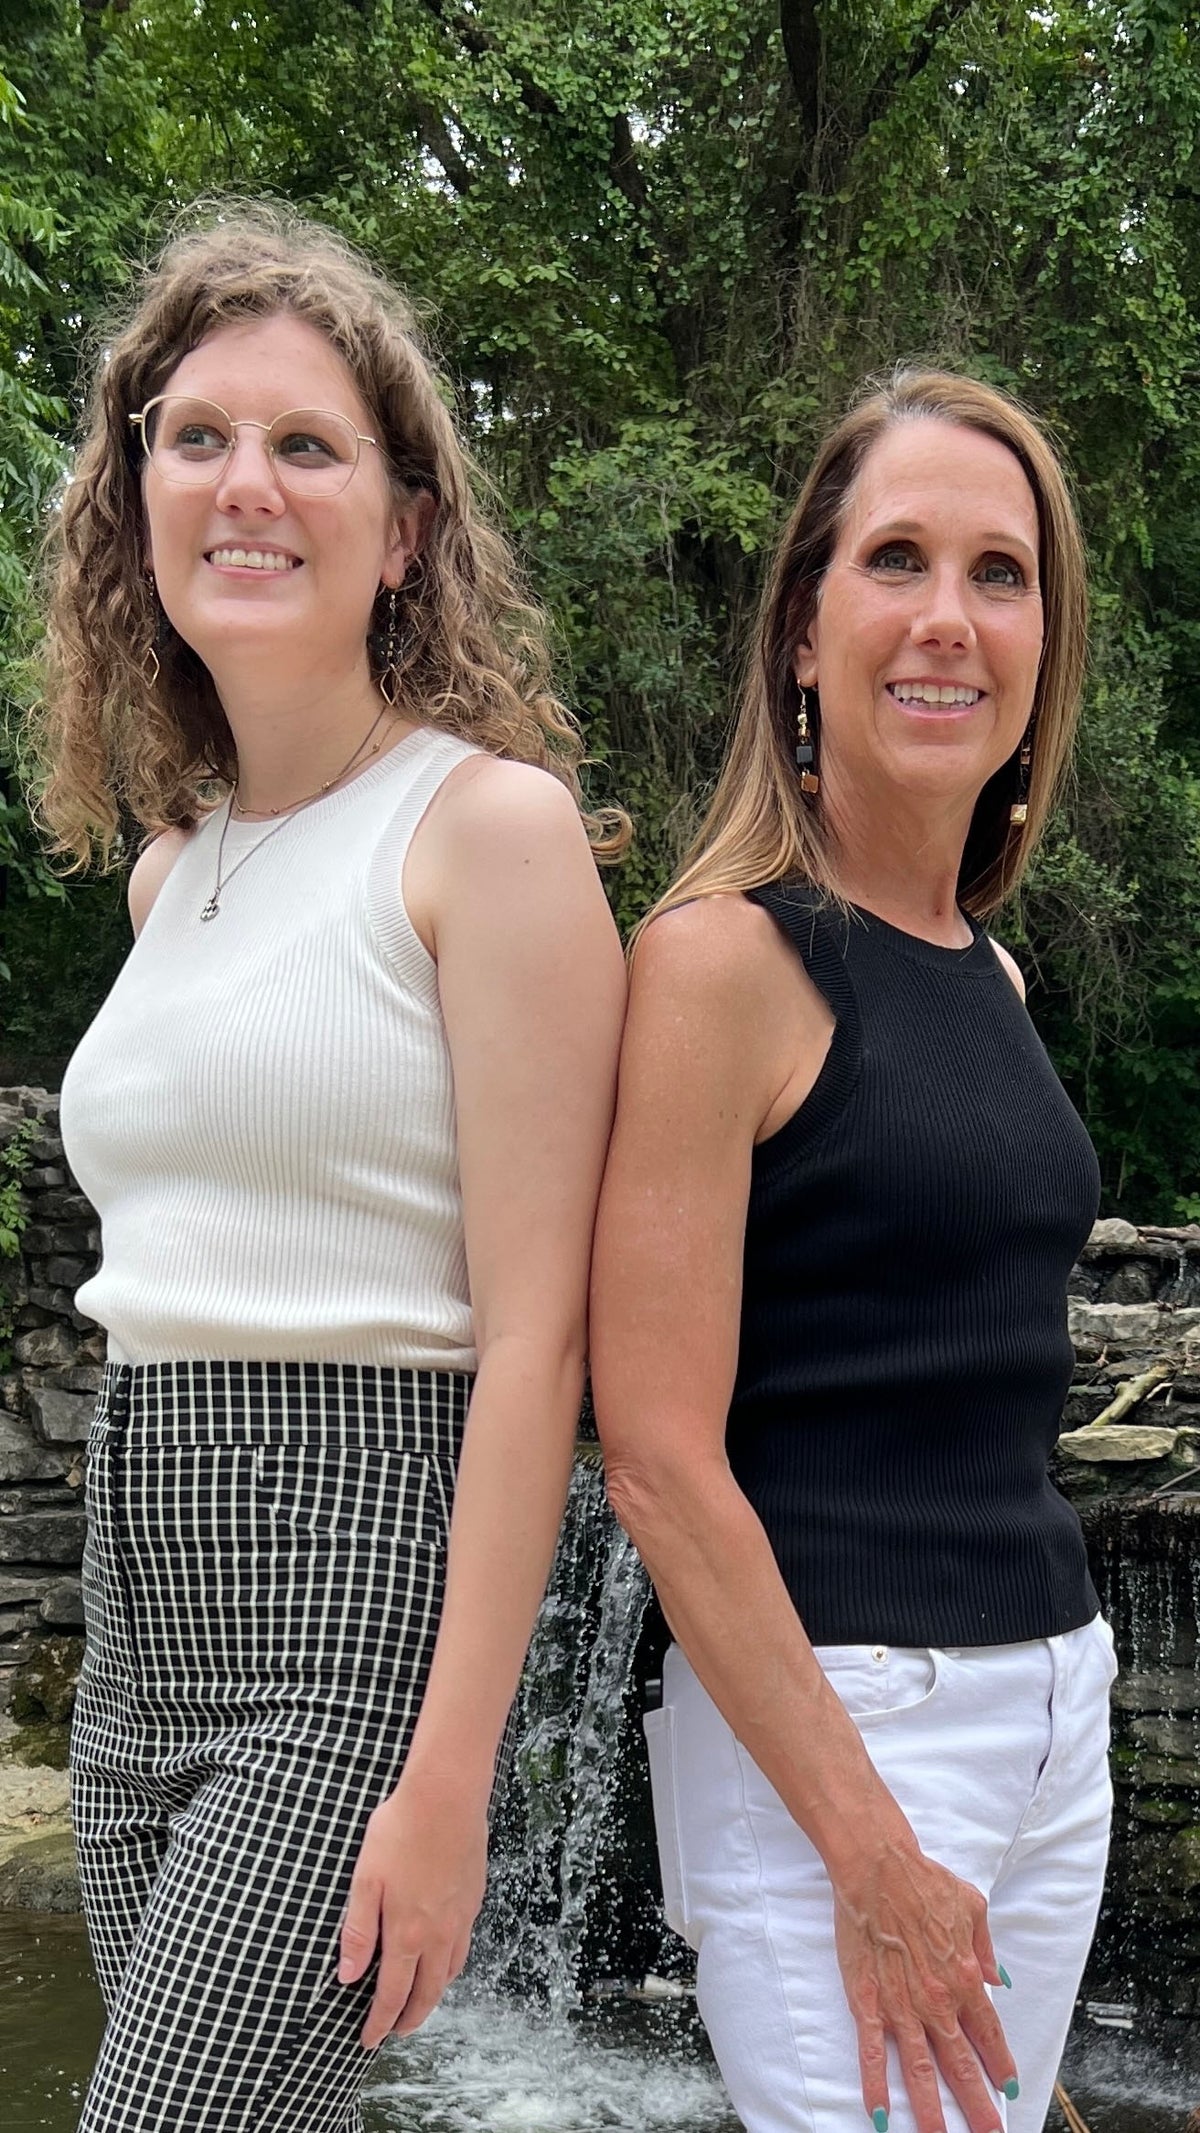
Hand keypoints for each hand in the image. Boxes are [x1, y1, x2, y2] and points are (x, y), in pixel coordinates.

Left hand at [338, 1772, 487, 2047]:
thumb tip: (348, 1976)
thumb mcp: (365, 1879)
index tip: (369, 2039)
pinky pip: (463, 1946)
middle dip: (410, 2019)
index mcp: (407, 1933)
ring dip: (432, 1995)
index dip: (379, 2022)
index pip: (393, 1994)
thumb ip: (357, 1930)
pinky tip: (443, 1957)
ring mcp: (460, 1917)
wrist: (447, 1795)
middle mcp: (438, 1934)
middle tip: (395, 2032)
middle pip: (427, 1994)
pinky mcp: (473, 1898)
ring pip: (449, 1973)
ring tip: (418, 2002)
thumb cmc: (400, 1831)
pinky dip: (451, 1966)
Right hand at [832, 1840, 1016, 2132]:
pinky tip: (880, 2114)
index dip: (1000, 2065)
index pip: (988, 2034)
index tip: (1008, 2088)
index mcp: (966, 1978)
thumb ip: (987, 1948)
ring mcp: (902, 2005)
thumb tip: (1001, 1980)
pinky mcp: (869, 2001)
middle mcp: (938, 2000)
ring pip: (920, 2070)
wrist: (878, 1867)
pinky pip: (873, 2052)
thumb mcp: (972, 1906)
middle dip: (976, 2106)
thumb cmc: (924, 1880)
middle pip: (960, 2065)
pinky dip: (877, 2086)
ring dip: (931, 2111)